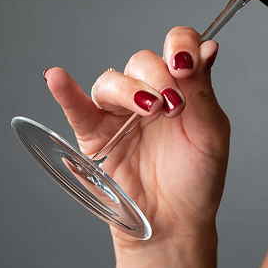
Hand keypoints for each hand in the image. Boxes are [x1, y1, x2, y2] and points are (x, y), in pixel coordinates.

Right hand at [44, 28, 229, 245]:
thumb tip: (207, 48)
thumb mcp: (211, 132)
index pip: (177, 45)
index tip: (187, 63)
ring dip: (130, 89)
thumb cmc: (197, 176)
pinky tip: (57, 78)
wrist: (176, 221)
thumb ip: (203, 90)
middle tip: (173, 105)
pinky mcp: (94, 135)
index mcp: (181, 85)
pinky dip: (65, 92)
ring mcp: (119, 112)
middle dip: (159, 77)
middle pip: (143, 61)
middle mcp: (149, 91)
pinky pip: (76, 107)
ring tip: (150, 109)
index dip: (180, 45)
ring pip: (114, 81)